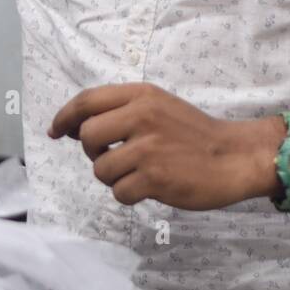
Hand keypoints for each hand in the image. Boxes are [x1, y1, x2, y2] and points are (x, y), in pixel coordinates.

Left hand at [48, 82, 286, 209]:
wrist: (233, 156)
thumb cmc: (193, 133)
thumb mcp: (159, 105)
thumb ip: (121, 110)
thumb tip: (73, 127)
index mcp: (141, 95)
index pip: (87, 100)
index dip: (64, 116)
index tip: (56, 131)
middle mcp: (142, 116)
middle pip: (87, 136)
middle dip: (93, 152)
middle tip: (112, 156)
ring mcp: (148, 147)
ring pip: (100, 169)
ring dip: (113, 177)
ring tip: (138, 172)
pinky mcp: (155, 178)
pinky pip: (119, 193)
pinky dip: (129, 195)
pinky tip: (149, 187)